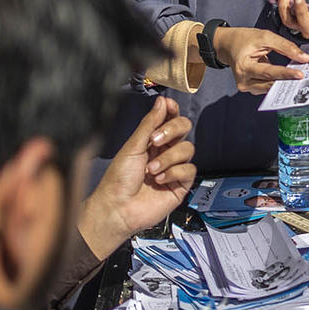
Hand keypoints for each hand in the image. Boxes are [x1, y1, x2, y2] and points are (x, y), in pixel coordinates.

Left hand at [79, 97, 196, 260]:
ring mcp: (174, 167)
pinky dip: (174, 172)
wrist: (119, 207)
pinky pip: (189, 170)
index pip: (169, 118)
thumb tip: (162, 101)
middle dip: (172, 130)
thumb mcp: (133, 146)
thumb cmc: (119, 179)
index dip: (172, 111)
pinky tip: (159, 179)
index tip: (169, 107)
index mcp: (152, 140)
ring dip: (168, 157)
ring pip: (188, 148)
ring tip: (151, 170)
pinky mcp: (181, 184)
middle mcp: (165, 151)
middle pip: (184, 128)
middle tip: (155, 140)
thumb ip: (150, 123)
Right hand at [212, 26, 308, 94]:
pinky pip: (268, 86)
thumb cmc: (244, 39)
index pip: (268, 72)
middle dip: (288, 79)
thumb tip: (304, 58)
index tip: (300, 74)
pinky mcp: (251, 88)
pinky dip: (278, 82)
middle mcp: (243, 81)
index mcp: (243, 67)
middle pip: (270, 83)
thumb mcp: (264, 37)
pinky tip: (288, 77)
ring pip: (270, 87)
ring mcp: (246, 87)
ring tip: (299, 76)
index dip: (285, 74)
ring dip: (285, 82)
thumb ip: (285, 46)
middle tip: (306, 76)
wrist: (227, 45)